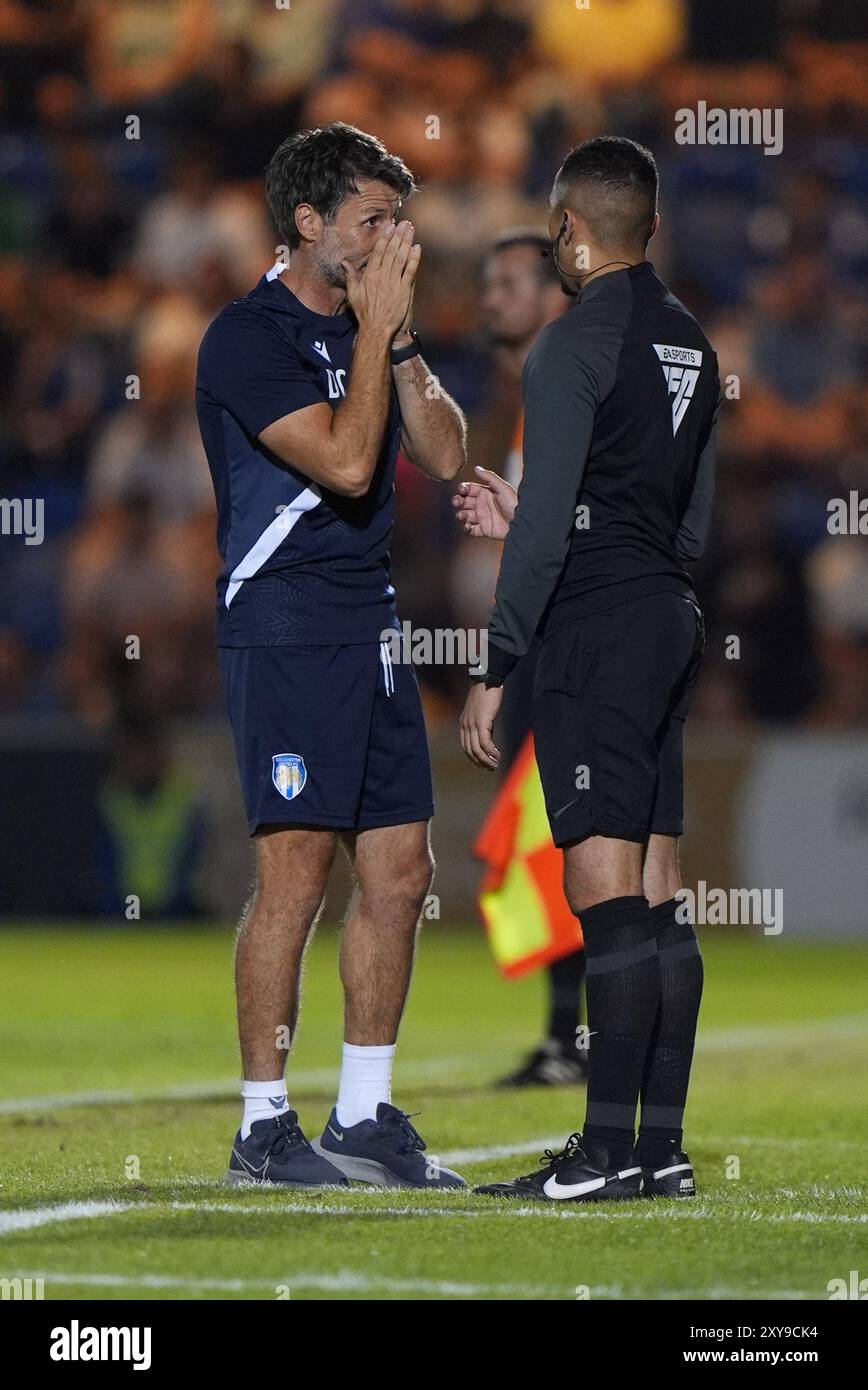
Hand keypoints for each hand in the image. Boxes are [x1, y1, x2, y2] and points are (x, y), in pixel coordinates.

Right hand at [343, 221, 420, 339]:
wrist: (376, 329)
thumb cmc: (364, 313)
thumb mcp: (353, 294)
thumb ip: (350, 276)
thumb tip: (344, 262)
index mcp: (370, 275)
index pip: (378, 252)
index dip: (385, 237)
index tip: (390, 226)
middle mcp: (382, 276)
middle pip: (391, 251)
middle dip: (398, 235)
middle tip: (404, 223)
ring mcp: (394, 283)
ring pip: (401, 258)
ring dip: (406, 242)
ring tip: (411, 230)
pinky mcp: (404, 291)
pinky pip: (410, 271)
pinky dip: (414, 259)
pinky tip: (417, 248)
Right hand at [452, 467, 517, 540]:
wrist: (522, 523)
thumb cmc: (515, 504)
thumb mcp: (503, 488)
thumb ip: (490, 477)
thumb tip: (476, 467)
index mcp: (486, 493)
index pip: (470, 489)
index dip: (463, 489)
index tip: (461, 490)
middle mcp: (482, 505)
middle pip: (464, 501)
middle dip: (458, 501)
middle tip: (457, 502)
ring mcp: (482, 517)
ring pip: (465, 515)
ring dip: (461, 515)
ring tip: (462, 515)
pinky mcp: (484, 530)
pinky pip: (471, 530)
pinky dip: (466, 528)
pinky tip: (467, 526)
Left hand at [459, 682, 501, 769]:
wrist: (487, 681)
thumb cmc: (485, 694)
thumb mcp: (480, 712)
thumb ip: (482, 725)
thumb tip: (488, 737)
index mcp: (463, 724)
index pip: (465, 746)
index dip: (474, 758)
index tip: (483, 763)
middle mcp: (465, 726)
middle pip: (470, 751)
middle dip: (480, 762)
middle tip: (491, 768)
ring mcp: (472, 725)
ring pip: (477, 750)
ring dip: (486, 760)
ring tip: (495, 764)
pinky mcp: (481, 723)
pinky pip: (485, 743)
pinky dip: (491, 752)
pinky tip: (498, 755)